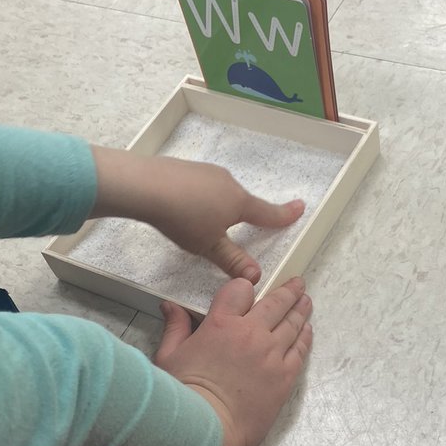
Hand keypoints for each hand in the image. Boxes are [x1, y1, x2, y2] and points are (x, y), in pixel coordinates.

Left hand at [91, 146, 304, 283]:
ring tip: (202, 220)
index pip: (267, 212)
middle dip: (243, 214)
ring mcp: (207, 172)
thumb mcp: (209, 246)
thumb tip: (257, 276)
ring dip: (218, 205)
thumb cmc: (183, 218)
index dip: (285, 215)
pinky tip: (184, 206)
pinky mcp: (187, 168)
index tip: (300, 207)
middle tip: (240, 225)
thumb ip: (232, 260)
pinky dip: (200, 197)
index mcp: (239, 202)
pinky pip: (202, 185)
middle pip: (242, 201)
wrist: (145, 185)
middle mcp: (228, 183)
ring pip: (221, 192)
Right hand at [155, 276, 312, 445]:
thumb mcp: (170, 356)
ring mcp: (271, 355)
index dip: (244, 287)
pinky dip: (305, 337)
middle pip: (276, 303)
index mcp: (221, 323)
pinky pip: (300, 350)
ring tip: (306, 301)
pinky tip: (307, 331)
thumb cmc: (182, 395)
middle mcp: (251, 333)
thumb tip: (170, 306)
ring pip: (292, 324)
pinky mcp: (284, 377)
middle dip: (288, 290)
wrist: (206, 428)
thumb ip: (175, 328)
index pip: (240, 289)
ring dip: (300, 310)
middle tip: (297, 283)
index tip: (247, 290)